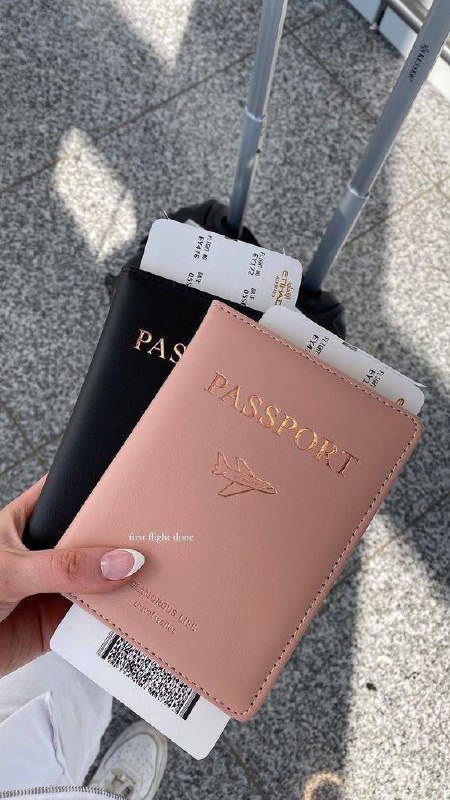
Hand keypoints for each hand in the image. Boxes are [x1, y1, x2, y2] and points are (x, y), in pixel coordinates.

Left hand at [0, 475, 144, 675]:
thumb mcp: (11, 569)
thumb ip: (63, 566)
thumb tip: (118, 562)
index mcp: (28, 522)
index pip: (73, 495)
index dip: (104, 490)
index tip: (141, 490)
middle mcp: (47, 553)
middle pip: (95, 540)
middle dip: (124, 542)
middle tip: (160, 540)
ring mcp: (54, 589)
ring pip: (100, 581)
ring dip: (124, 584)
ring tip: (159, 577)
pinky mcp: (58, 624)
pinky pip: (96, 620)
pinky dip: (116, 620)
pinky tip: (137, 614)